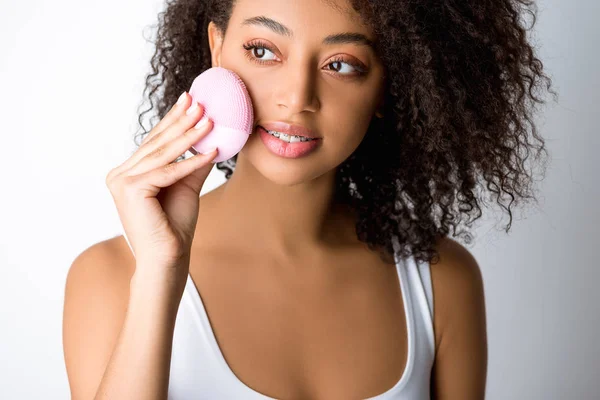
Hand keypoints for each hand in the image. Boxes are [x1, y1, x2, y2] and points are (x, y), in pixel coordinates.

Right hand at [106, 92, 215, 276]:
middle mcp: (120, 174)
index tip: (190, 99)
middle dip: (181, 121)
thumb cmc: (175, 227)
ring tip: (209, 120)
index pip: (154, 141)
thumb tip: (212, 139)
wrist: (168, 259)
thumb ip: (194, 163)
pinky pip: (169, 171)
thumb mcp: (187, 186)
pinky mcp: (132, 190)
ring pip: (163, 154)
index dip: (173, 120)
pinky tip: (212, 152)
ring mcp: (122, 181)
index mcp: (127, 172)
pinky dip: (192, 162)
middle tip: (200, 102)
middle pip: (157, 143)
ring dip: (189, 136)